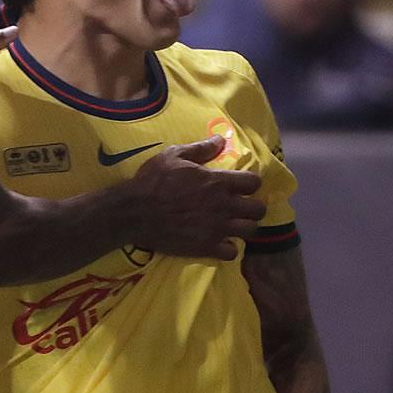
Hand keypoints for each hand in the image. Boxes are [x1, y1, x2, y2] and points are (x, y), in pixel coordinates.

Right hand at [126, 136, 265, 260]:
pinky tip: (219, 242)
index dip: (250, 183)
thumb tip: (220, 139)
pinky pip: (231, 253)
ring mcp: (217, 229)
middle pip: (258, 210)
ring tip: (233, 224)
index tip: (242, 184)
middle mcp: (223, 206)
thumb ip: (200, 149)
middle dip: (253, 206)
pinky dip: (228, 248)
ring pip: (249, 231)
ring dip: (243, 227)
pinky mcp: (207, 247)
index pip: (253, 182)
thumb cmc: (153, 180)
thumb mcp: (173, 155)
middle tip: (241, 206)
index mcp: (217, 182)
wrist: (135, 211)